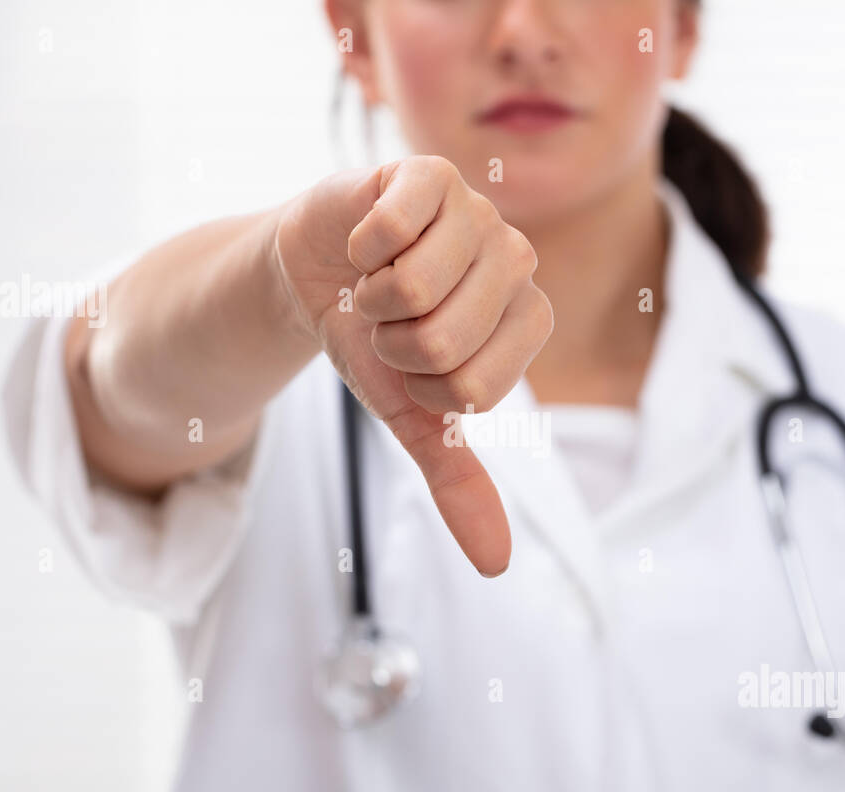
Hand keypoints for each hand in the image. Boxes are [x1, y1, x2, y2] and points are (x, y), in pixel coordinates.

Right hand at [277, 155, 553, 575]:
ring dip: (371, 300)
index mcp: (528, 321)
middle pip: (444, 341)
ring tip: (377, 282)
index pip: (474, 389)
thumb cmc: (378, 344)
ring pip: (414, 288)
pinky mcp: (428, 174)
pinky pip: (392, 228)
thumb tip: (496, 565)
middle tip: (390, 320)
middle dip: (392, 346)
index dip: (421, 386)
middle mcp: (516, 261)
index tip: (413, 361)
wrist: (316, 279)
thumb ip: (458, 482)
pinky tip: (366, 242)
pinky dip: (358, 250)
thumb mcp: (415, 418)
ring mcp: (476, 211)